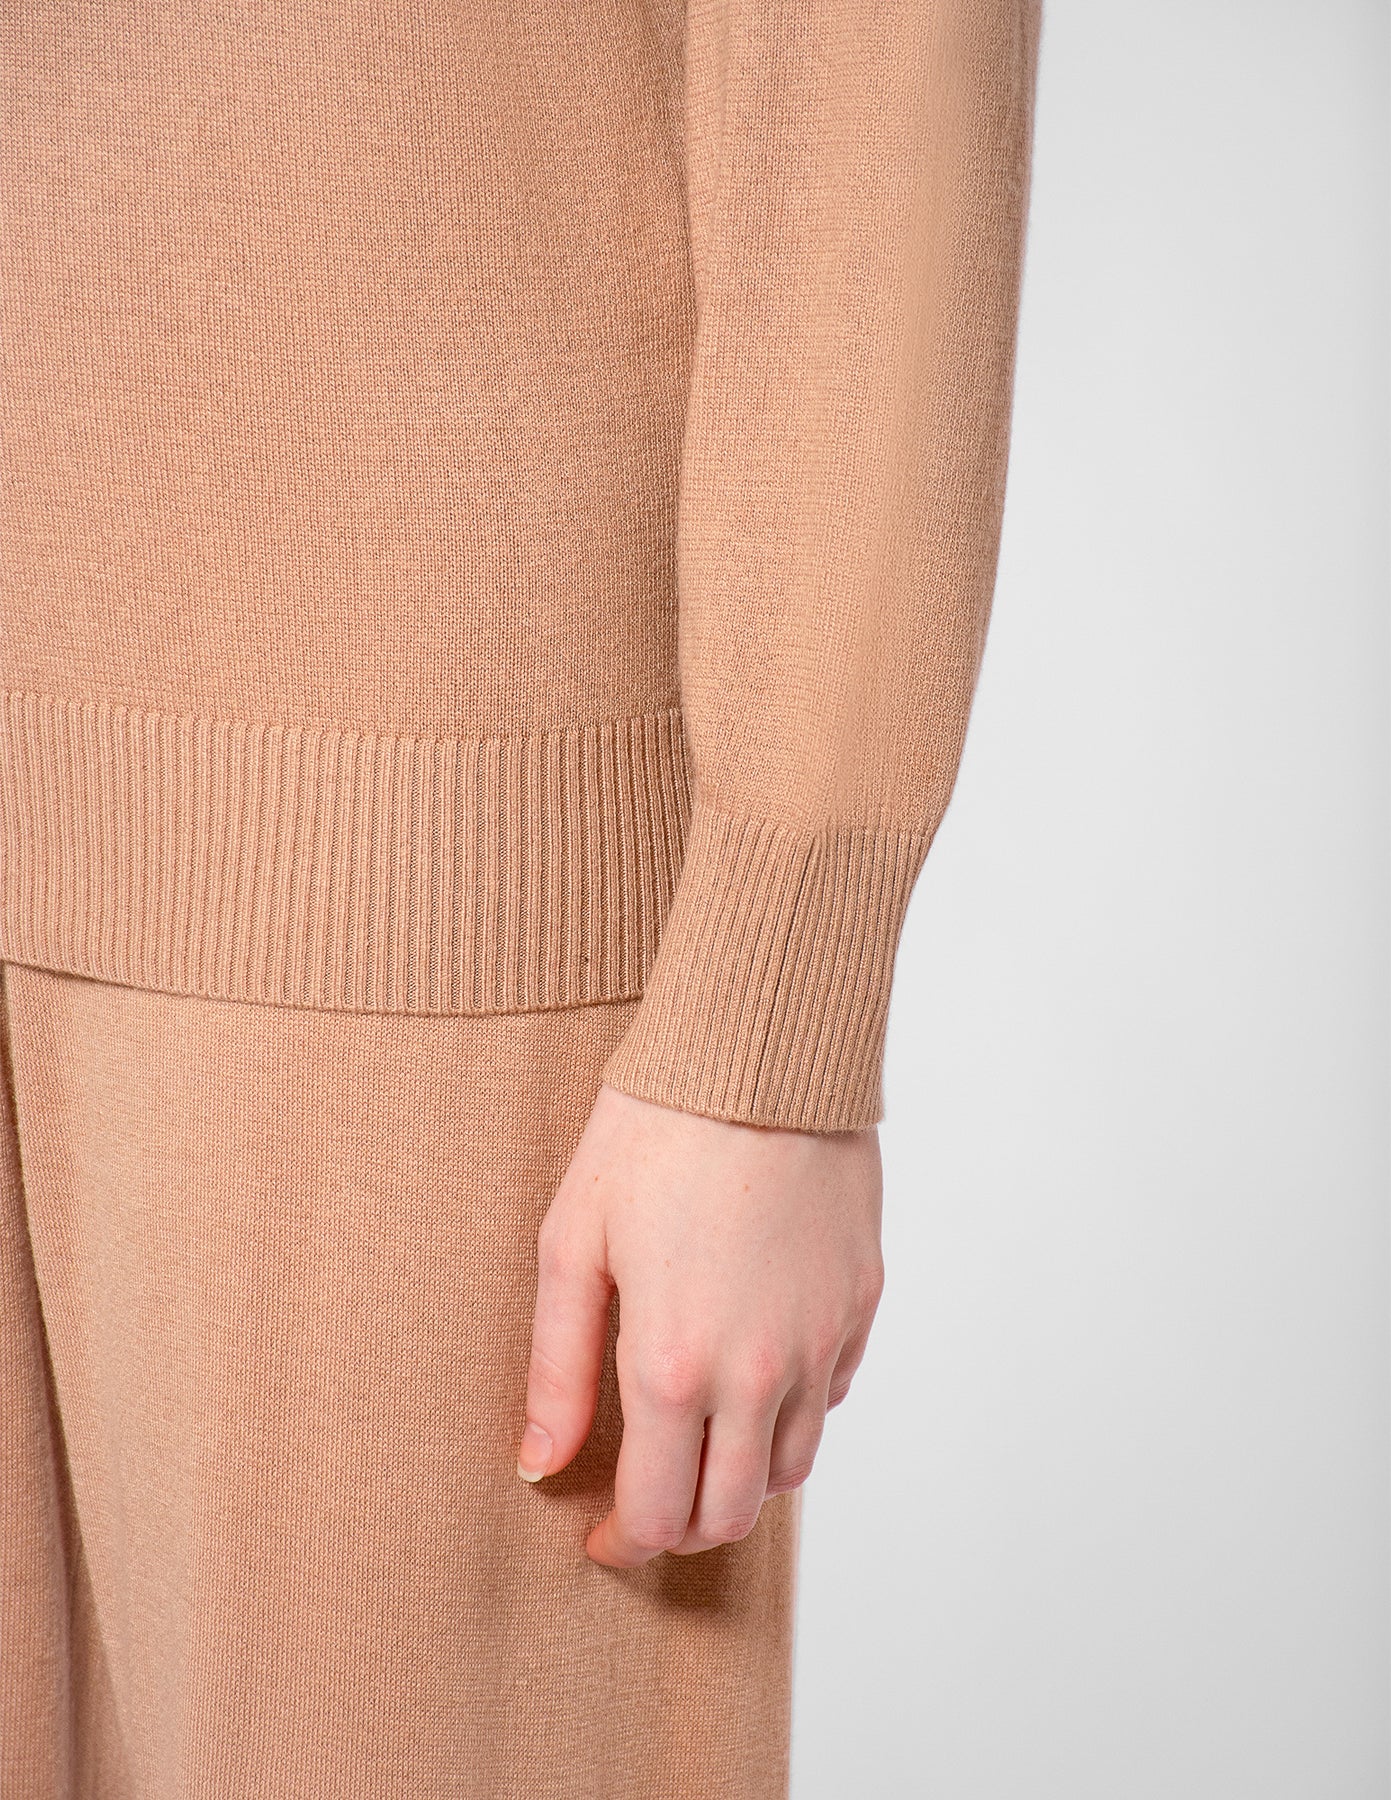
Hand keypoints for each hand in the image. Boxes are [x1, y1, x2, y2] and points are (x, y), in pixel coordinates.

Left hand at [517, 1082, 884, 1566]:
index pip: (661, 1516)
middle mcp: (760, 1373)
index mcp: (676, 1366)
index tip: (602, 1537)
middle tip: (646, 1501)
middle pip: (732, 1514)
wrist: (759, 1054)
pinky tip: (753, 1374)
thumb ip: (557, 1367)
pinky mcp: (860, 1301)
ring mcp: (820, 1340)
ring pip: (791, 1468)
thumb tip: (540, 1462)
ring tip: (697, 1442)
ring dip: (738, 1480)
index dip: (626, 1545)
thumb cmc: (652, 1134)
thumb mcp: (573, 1243)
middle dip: (682, 1528)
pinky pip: (831, 1395)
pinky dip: (791, 1413)